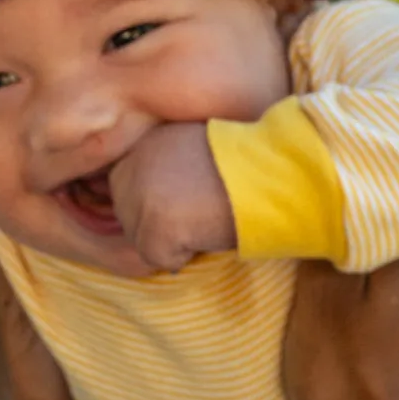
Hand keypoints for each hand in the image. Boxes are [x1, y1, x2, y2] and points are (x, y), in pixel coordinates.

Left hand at [109, 122, 235, 271]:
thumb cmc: (245, 163)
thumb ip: (167, 164)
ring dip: (170, 240)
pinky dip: (181, 258)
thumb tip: (159, 199)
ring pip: (139, 239)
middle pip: (126, 214)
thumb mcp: (194, 146)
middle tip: (198, 214)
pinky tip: (206, 233)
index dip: (155, 201)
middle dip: (156, 223)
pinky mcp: (154, 226)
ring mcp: (140, 195)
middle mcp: (134, 163)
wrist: (272, 174)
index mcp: (146, 140)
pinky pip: (157, 259)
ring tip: (205, 219)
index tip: (187, 201)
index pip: (125, 185)